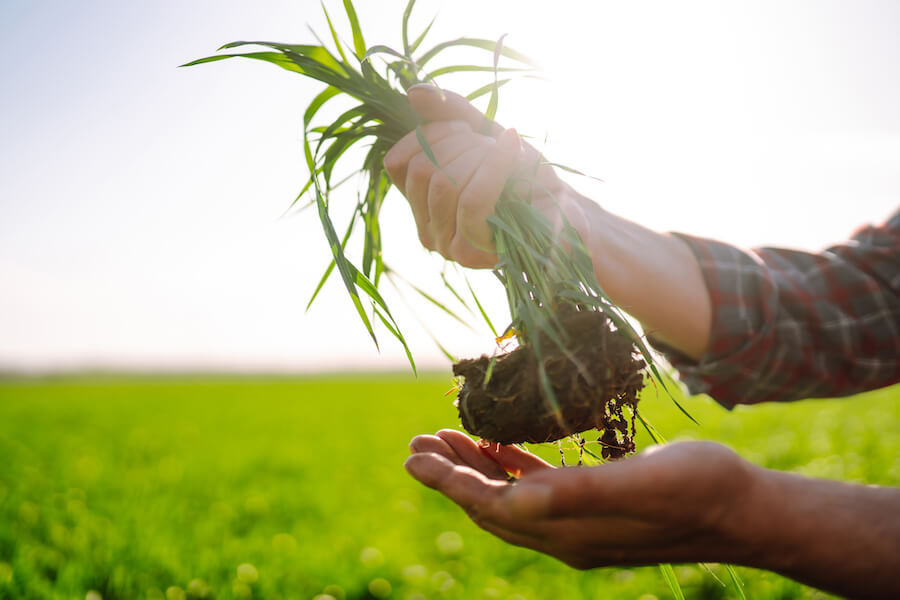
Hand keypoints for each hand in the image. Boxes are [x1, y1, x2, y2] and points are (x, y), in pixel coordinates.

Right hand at [384, 85, 588, 267]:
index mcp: (421, 204)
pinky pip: (472, 199)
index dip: (430, 134)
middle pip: (423, 170)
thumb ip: (449, 114)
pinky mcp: (475, 254)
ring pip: (445, 183)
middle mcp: (427, 231)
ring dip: (482, 155)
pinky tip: (514, 148)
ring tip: (508, 155)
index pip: (398, 162)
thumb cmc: (524, 174)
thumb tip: (413, 94)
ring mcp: (448, 247)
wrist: (566, 208)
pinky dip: (496, 165)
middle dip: (462, 142)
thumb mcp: (484, 133)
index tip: (466, 129)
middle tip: (492, 144)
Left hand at [405, 431, 755, 568]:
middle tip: (416, 446)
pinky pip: (538, 491)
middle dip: (451, 475)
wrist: (744, 511)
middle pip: (490, 506)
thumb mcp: (643, 482)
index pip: (490, 507)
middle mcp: (565, 533)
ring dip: (475, 470)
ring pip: (509, 498)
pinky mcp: (594, 510)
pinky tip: (500, 447)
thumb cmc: (701, 488)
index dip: (451, 482)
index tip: (415, 457)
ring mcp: (579, 525)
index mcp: (568, 529)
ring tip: (445, 440)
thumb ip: (581, 492)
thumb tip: (518, 500)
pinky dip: (511, 468)